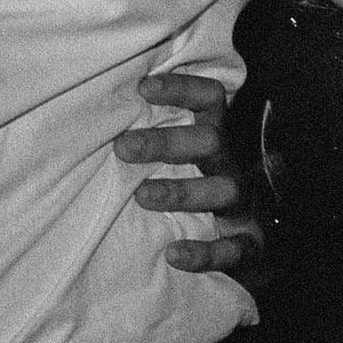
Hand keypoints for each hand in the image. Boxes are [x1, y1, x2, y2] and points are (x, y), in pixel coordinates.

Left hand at [115, 72, 266, 281]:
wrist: (240, 246)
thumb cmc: (190, 192)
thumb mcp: (178, 158)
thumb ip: (151, 140)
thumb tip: (93, 116)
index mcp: (214, 140)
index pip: (210, 100)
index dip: (183, 89)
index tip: (143, 88)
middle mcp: (230, 167)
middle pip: (211, 142)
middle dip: (167, 142)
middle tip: (123, 148)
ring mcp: (243, 205)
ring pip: (224, 190)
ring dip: (183, 191)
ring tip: (142, 196)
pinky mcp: (249, 244)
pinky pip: (235, 248)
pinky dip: (206, 252)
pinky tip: (174, 254)